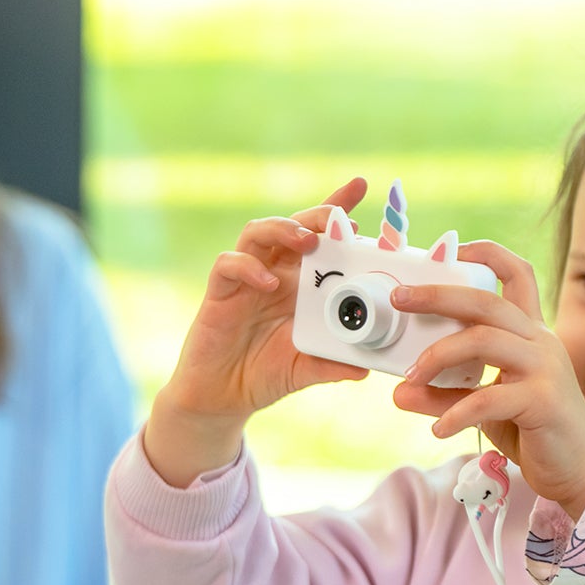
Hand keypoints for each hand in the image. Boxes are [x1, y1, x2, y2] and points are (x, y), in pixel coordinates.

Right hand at [142, 179, 370, 486]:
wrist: (221, 398)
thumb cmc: (263, 375)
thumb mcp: (305, 370)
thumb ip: (332, 365)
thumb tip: (365, 368)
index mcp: (299, 284)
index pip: (318, 236)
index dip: (336, 207)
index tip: (360, 186)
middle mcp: (273, 273)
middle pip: (292, 225)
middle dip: (316, 214)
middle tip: (339, 219)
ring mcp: (245, 280)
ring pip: (257, 233)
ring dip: (283, 229)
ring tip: (306, 241)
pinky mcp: (219, 293)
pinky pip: (228, 265)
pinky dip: (248, 267)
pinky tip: (268, 283)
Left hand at [388, 241, 584, 516]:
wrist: (576, 468)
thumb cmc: (529, 427)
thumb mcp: (481, 406)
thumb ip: (442, 395)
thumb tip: (398, 392)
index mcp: (527, 332)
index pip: (517, 274)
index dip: (487, 254)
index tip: (452, 248)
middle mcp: (538, 341)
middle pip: (486, 301)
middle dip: (438, 295)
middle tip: (399, 298)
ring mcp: (544, 368)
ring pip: (484, 341)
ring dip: (438, 356)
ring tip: (410, 379)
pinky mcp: (543, 401)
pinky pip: (488, 398)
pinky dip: (456, 413)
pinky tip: (438, 429)